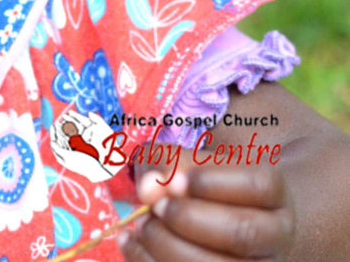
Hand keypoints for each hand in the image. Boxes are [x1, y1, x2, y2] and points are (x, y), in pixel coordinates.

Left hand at [121, 163, 293, 259]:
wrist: (232, 220)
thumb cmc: (208, 186)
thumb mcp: (193, 162)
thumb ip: (168, 162)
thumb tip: (147, 188)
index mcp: (273, 194)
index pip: (259, 185)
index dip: (212, 182)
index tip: (175, 180)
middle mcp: (276, 237)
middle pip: (242, 232)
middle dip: (187, 217)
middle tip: (154, 207)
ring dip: (168, 246)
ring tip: (140, 225)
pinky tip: (131, 243)